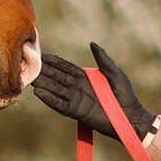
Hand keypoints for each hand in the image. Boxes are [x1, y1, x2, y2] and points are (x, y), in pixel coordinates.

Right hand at [30, 42, 160, 145]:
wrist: (131, 117)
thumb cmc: (125, 94)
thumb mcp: (115, 73)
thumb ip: (103, 59)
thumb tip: (92, 44)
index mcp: (85, 78)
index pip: (65, 68)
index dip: (54, 62)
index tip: (42, 55)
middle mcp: (78, 88)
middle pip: (57, 78)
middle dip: (44, 72)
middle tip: (29, 65)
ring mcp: (76, 100)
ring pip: (55, 90)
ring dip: (43, 84)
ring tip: (30, 78)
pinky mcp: (77, 111)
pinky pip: (60, 104)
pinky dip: (49, 99)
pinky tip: (39, 93)